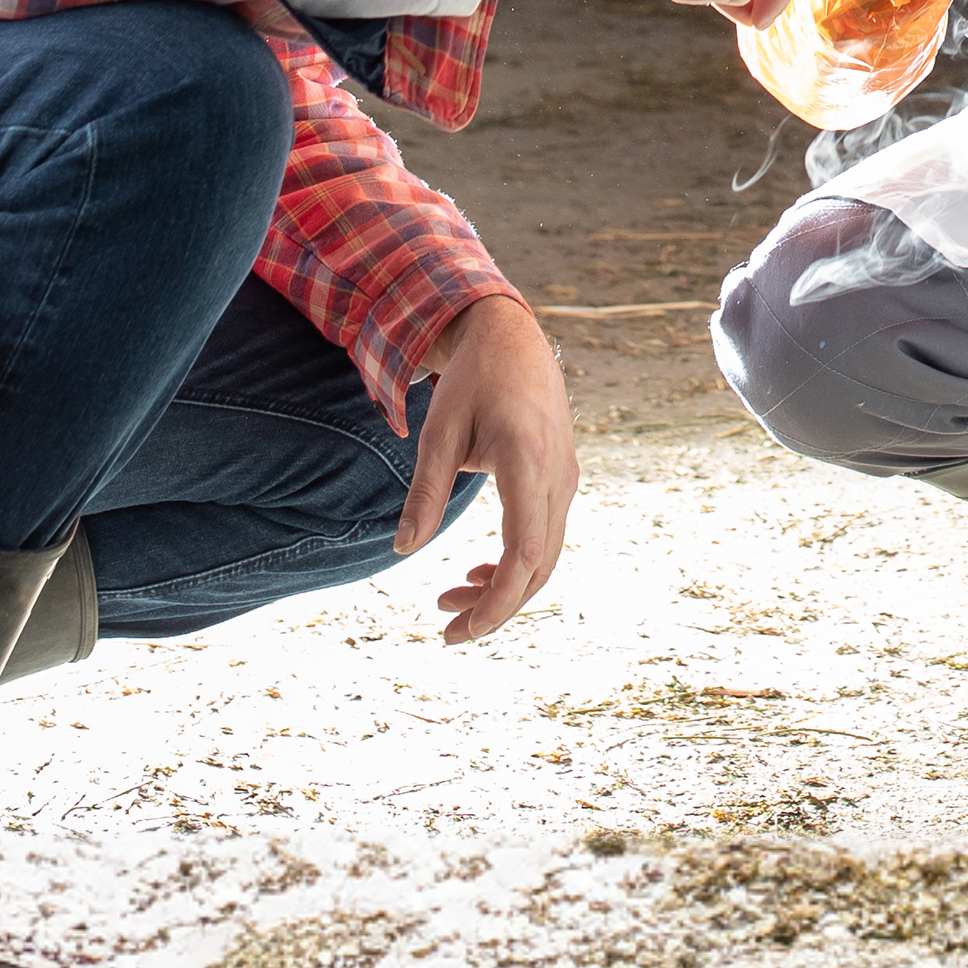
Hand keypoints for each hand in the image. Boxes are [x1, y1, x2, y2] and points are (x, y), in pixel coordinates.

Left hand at [402, 294, 576, 642]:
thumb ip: (424, 493)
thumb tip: (401, 551)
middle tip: (445, 629)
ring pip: (545, 558)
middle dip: (494, 607)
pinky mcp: (562, 480)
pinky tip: (478, 570)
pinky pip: (546, 537)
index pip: (523, 555)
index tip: (457, 630)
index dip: (495, 602)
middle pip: (538, 568)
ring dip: (503, 588)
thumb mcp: (439, 433)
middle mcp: (558, 476)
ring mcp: (566, 479)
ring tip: (451, 599)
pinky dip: (516, 564)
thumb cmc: (472, 382)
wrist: (511, 337)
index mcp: (529, 462)